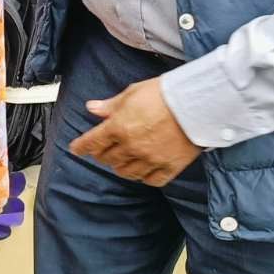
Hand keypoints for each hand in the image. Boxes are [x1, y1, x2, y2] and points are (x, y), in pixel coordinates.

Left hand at [69, 77, 201, 186]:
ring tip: (122, 161)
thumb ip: (110, 105)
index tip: (76, 150)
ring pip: (127, 172)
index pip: (92, 142)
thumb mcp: (132, 93)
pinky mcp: (170, 167)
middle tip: (103, 150)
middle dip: (102, 154)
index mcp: (118, 127)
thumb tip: (92, 108)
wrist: (198, 103)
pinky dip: (144, 177)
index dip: (80, 147)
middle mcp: (131, 146)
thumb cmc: (165, 93)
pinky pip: (151, 180)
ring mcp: (150, 159)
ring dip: (120, 167)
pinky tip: (144, 171)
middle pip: (107, 159)